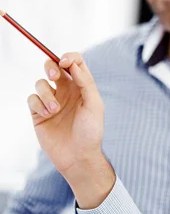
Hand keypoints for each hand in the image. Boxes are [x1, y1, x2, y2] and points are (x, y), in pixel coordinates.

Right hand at [28, 52, 114, 207]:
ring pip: (40, 83)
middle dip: (50, 67)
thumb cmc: (91, 131)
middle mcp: (66, 90)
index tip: (65, 62)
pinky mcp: (38, 113)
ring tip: (55, 110)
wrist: (78, 156)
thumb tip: (73, 64)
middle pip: (53, 66)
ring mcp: (51, 101)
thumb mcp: (94, 104)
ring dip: (46, 94)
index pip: (74, 62)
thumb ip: (85, 82)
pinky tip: (48, 115)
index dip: (68, 57)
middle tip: (54, 77)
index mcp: (82, 86)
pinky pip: (32, 98)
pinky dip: (38, 104)